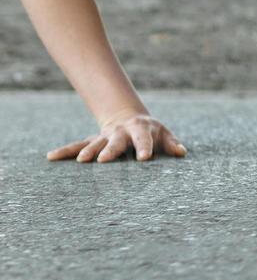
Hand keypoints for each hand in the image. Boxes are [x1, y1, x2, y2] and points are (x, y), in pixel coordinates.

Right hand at [47, 114, 187, 163]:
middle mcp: (121, 132)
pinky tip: (51, 157)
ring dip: (87, 152)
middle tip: (103, 160)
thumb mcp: (163, 134)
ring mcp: (105, 137)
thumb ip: (171, 144)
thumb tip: (182, 152)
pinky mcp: (92, 142)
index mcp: (141, 130)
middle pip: (116, 142)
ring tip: (82, 161)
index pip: (144, 139)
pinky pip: (76, 146)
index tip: (144, 158)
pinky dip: (65, 151)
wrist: (129, 118)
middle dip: (110, 150)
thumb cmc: (151, 131)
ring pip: (95, 144)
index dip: (145, 148)